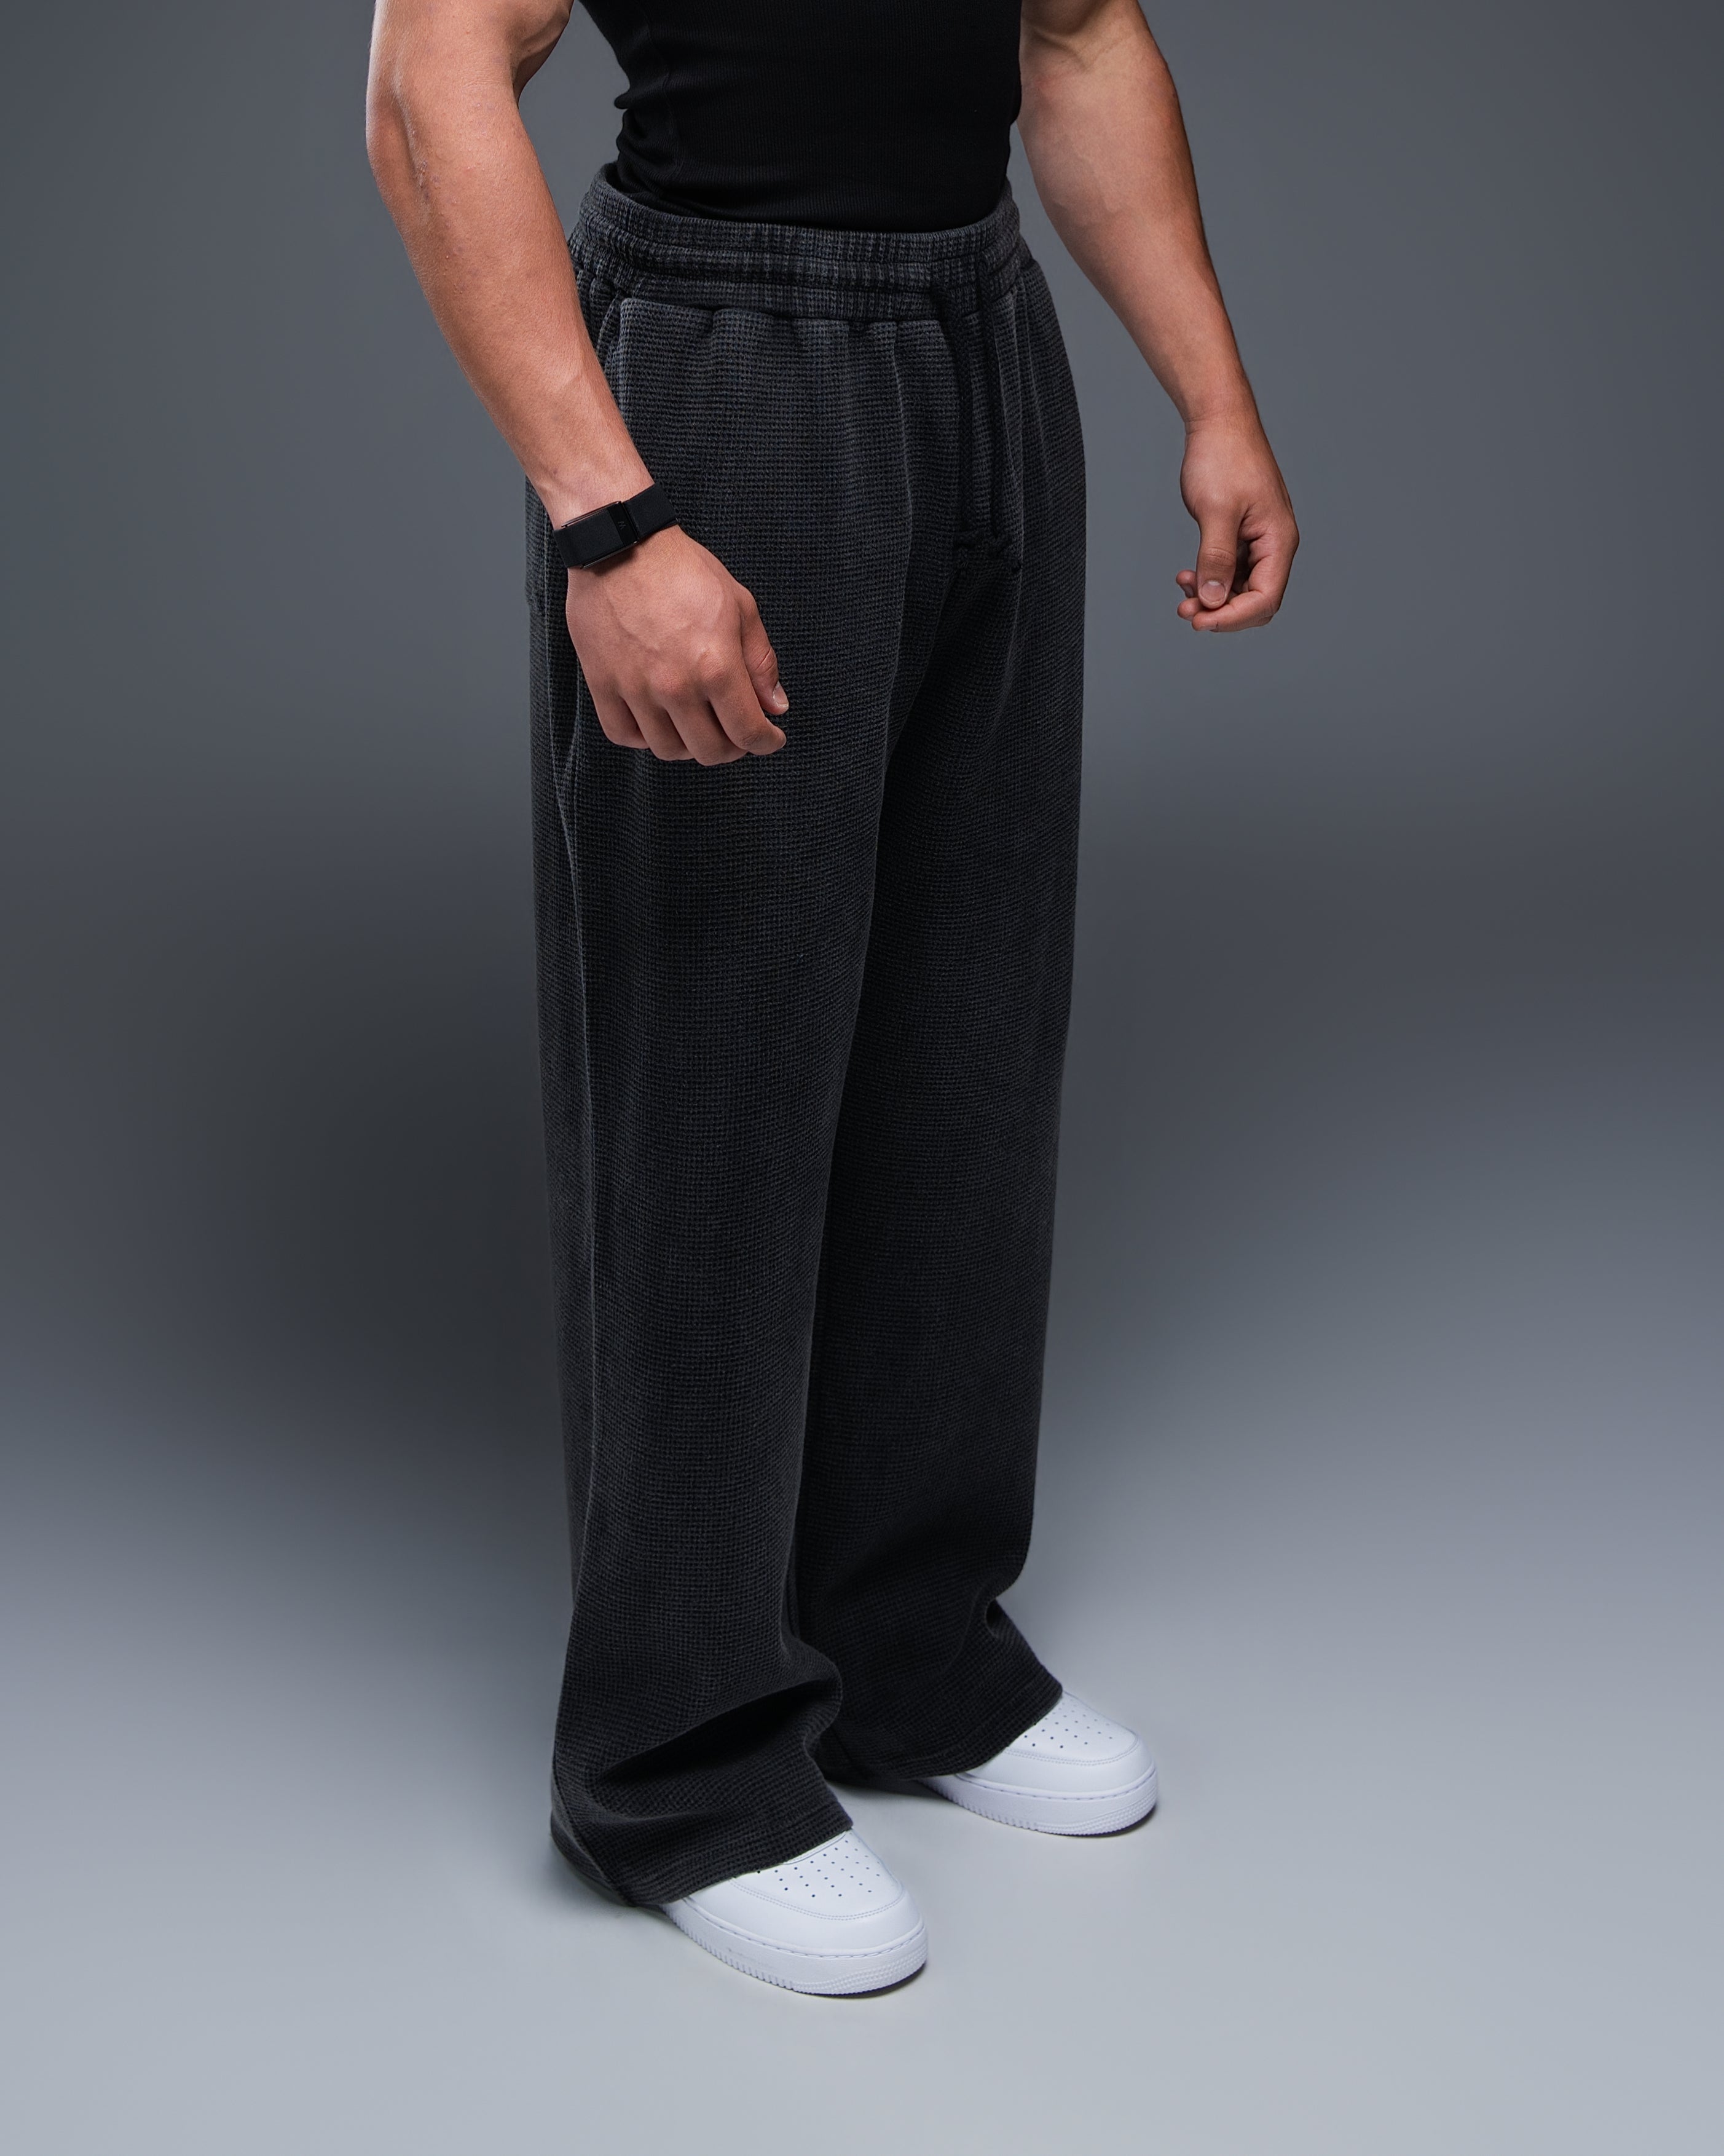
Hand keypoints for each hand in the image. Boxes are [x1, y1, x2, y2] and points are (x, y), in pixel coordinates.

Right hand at [563, 527, 788, 762]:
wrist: (620, 543)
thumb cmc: (682, 569)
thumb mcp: (740, 606)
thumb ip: (760, 662)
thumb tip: (774, 706)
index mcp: (716, 666)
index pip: (748, 733)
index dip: (765, 743)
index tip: (769, 738)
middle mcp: (675, 686)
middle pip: (710, 751)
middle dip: (732, 747)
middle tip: (735, 731)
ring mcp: (635, 689)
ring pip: (668, 750)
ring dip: (690, 744)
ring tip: (697, 723)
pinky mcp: (603, 684)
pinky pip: (625, 735)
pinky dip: (645, 737)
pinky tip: (658, 720)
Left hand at [1174, 416, 1298, 631]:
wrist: (1219, 421)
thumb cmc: (1223, 456)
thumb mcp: (1216, 511)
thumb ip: (1216, 558)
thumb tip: (1214, 600)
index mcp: (1279, 540)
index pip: (1265, 599)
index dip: (1232, 618)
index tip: (1199, 620)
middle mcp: (1274, 544)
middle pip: (1256, 601)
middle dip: (1222, 612)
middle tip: (1186, 610)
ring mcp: (1259, 540)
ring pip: (1240, 588)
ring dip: (1212, 597)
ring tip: (1183, 593)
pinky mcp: (1242, 534)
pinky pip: (1230, 570)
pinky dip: (1210, 578)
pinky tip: (1187, 575)